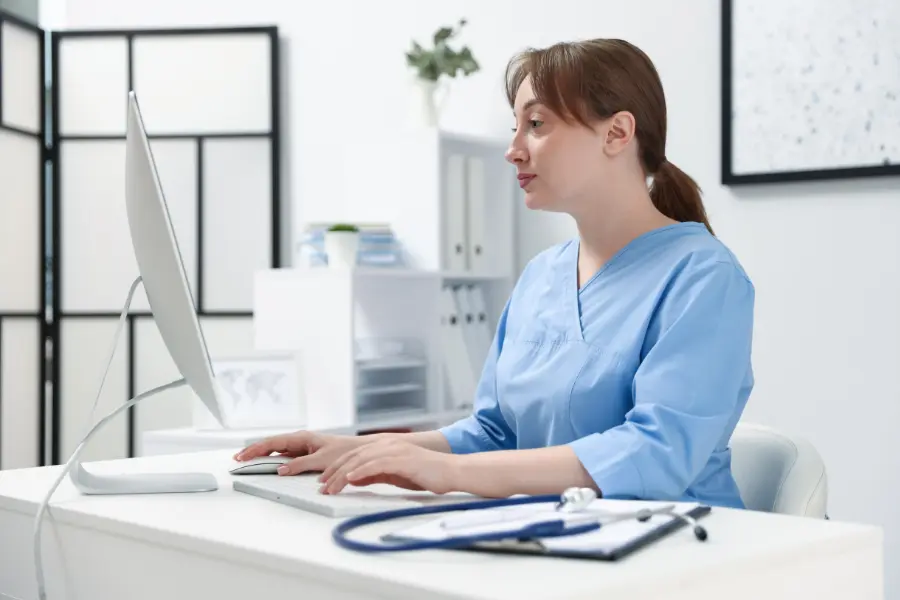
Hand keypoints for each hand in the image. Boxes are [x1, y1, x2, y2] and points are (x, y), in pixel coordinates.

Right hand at [233, 431, 368, 475]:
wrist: (361, 452)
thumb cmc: (345, 452)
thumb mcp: (321, 460)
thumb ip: (300, 465)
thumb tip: (280, 470)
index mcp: (302, 438)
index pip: (273, 442)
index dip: (256, 449)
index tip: (242, 456)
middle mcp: (300, 441)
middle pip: (272, 444)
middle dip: (254, 450)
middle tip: (238, 459)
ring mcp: (303, 447)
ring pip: (277, 450)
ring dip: (263, 454)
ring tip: (248, 461)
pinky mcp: (307, 455)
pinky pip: (286, 456)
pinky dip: (274, 459)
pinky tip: (268, 465)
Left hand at [318, 438, 460, 494]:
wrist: (451, 472)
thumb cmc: (426, 474)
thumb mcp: (394, 475)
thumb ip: (374, 475)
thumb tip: (353, 479)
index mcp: (385, 446)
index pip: (354, 455)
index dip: (336, 467)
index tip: (324, 481)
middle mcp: (387, 444)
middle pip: (353, 456)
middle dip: (334, 472)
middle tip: (322, 486)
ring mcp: (395, 450)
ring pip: (361, 460)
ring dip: (343, 474)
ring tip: (331, 487)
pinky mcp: (402, 459)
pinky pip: (376, 464)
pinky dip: (361, 471)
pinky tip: (350, 478)